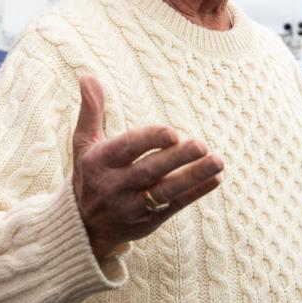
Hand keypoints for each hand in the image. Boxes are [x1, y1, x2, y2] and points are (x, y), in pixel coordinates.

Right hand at [71, 75, 223, 261]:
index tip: (172, 133)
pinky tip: (215, 178)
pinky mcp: (150, 220)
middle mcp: (115, 186)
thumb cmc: (89, 174)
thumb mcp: (83, 144)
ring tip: (217, 161)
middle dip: (177, 158)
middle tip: (202, 145)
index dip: (149, 140)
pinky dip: (196, 192)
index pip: (127, 149)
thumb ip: (91, 111)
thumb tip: (88, 76)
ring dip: (193, 176)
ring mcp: (132, 206)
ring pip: (166, 192)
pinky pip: (176, 206)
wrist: (86, 226)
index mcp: (99, 162)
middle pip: (149, 171)